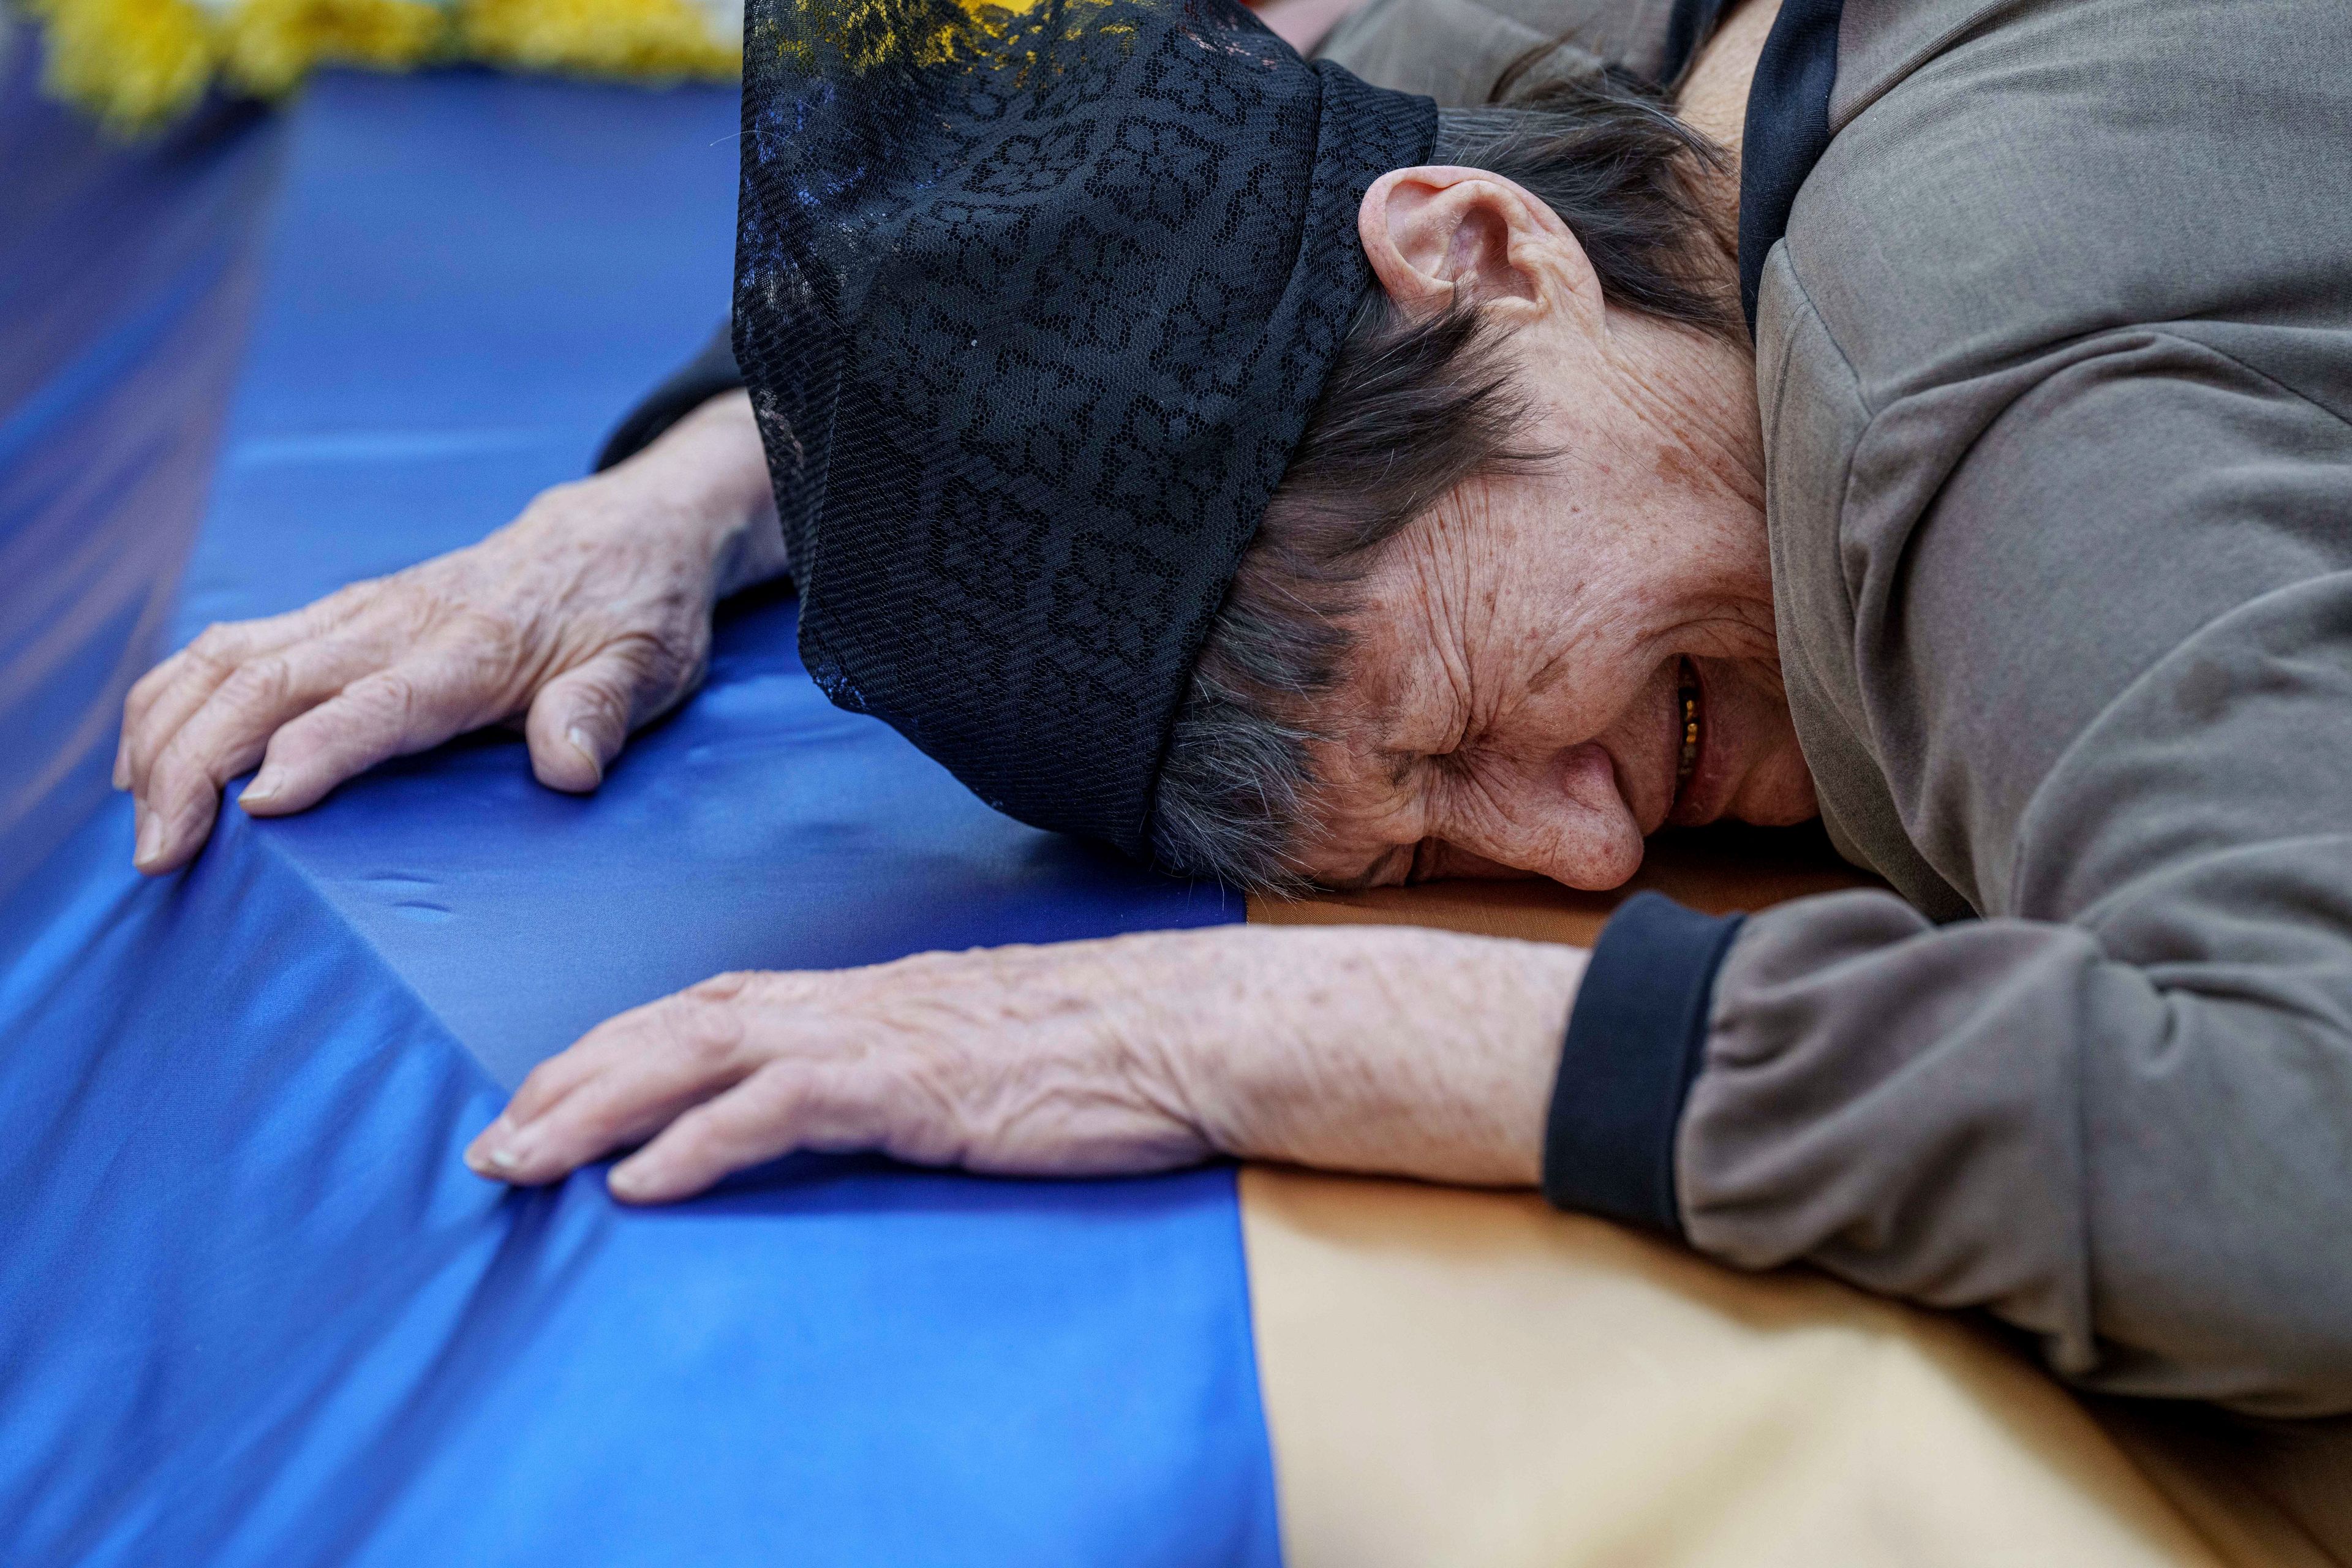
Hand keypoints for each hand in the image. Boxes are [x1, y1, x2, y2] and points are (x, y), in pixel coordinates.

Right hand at [118, 393, 783, 873]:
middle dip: (194, 763)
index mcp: (472, 650)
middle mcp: (398, 625)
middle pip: (268, 682)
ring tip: (138, 818)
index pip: (376, 705)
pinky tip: (146, 760)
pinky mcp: (339, 617)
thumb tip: (570, 767)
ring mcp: (358, 615)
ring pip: (228, 657)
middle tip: (158, 853)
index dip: (314, 752)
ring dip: (165, 731)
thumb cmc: (635, 614)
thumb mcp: (647, 667)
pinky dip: (174, 699)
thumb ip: (602, 713)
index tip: (255, 807)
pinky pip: (231, 647)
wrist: (621, 535)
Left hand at [463, 924, 1584, 1202]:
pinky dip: (697, 1142)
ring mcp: (881, 1036)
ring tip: (520, 1160)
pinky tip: (641, 1183)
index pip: (714, 1008)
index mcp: (870, 996)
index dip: (620, 1048)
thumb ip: (911, 1070)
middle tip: (491, 1142)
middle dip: (574, 1079)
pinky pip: (781, 1108)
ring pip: (702, 1056)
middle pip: (678, 1023)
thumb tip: (860, 1105)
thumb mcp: (985, 1055)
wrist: (1194, 1027)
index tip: (548, 1092)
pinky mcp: (912, 1085)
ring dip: (599, 1108)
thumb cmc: (1106, 1050)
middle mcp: (856, 1002)